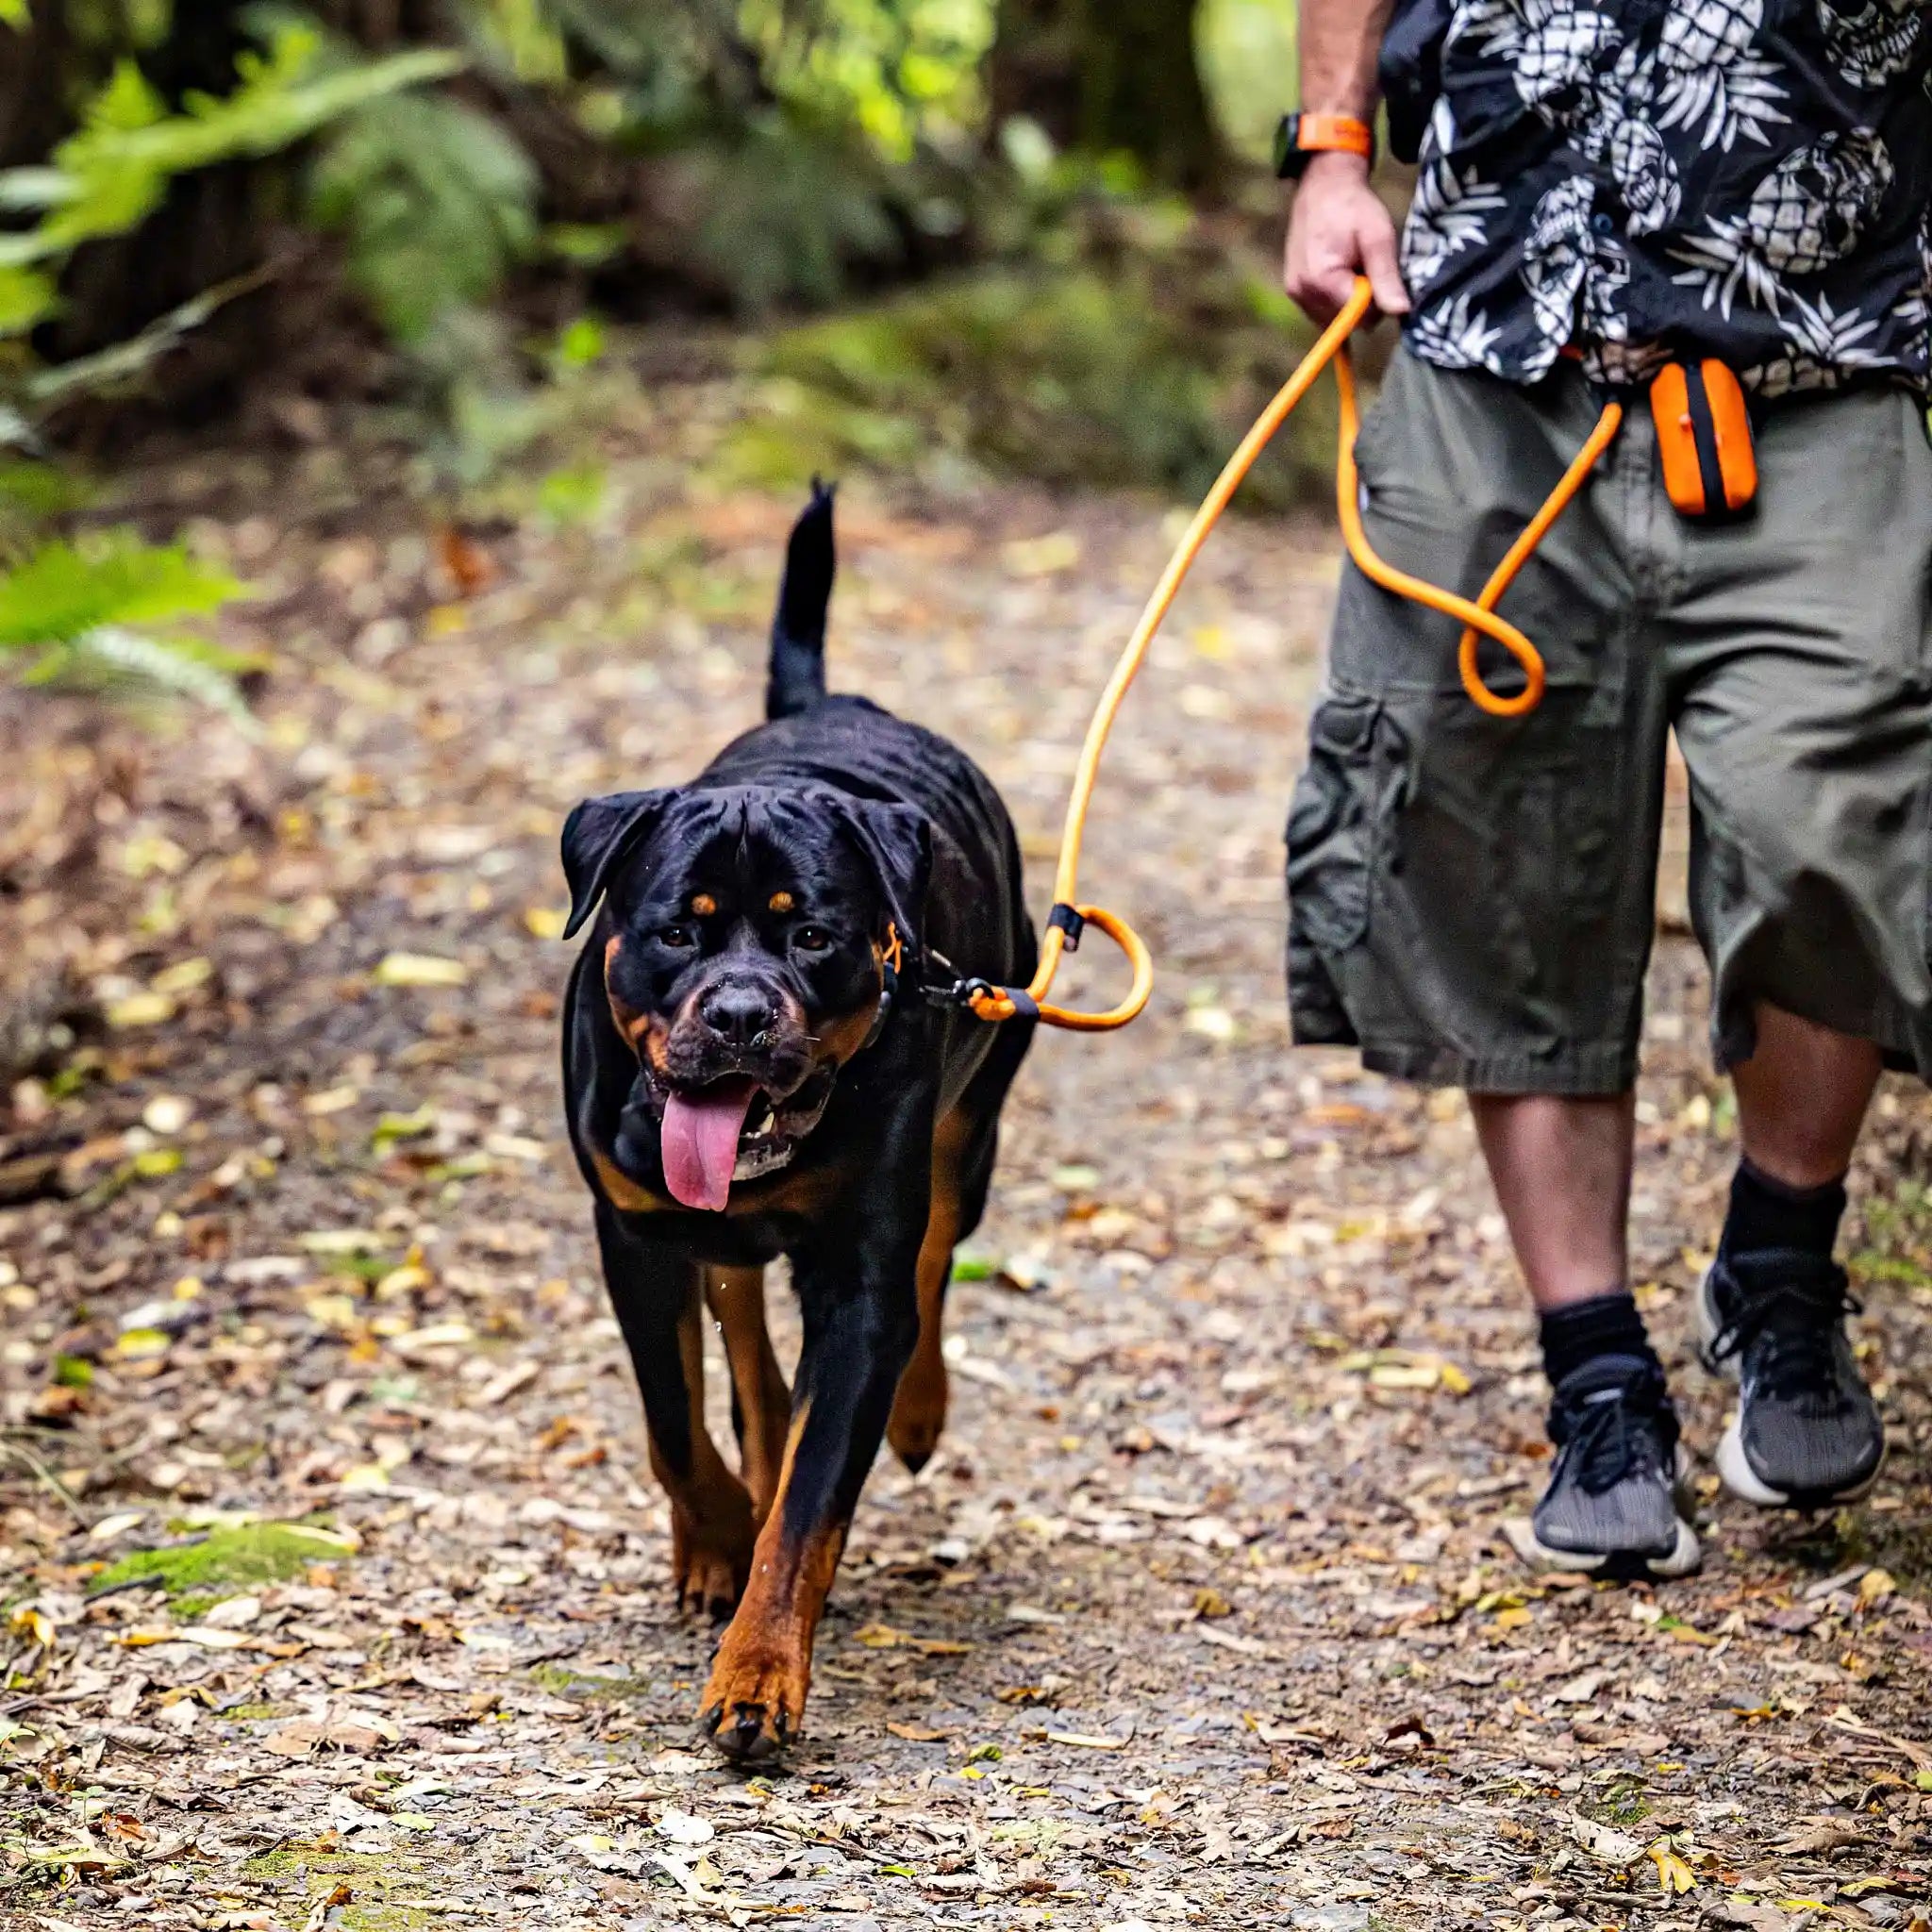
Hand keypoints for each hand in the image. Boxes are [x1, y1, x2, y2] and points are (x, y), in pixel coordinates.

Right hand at [1283, 152, 1409, 324]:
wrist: (1323, 186)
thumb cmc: (1353, 206)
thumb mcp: (1378, 236)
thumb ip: (1386, 277)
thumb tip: (1401, 312)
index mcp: (1322, 281)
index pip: (1359, 317)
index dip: (1377, 299)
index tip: (1377, 269)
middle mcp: (1302, 293)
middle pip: (1345, 322)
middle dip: (1362, 302)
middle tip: (1365, 265)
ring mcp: (1296, 294)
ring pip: (1334, 320)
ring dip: (1349, 301)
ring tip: (1351, 265)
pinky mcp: (1294, 291)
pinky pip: (1323, 312)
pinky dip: (1337, 300)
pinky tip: (1341, 275)